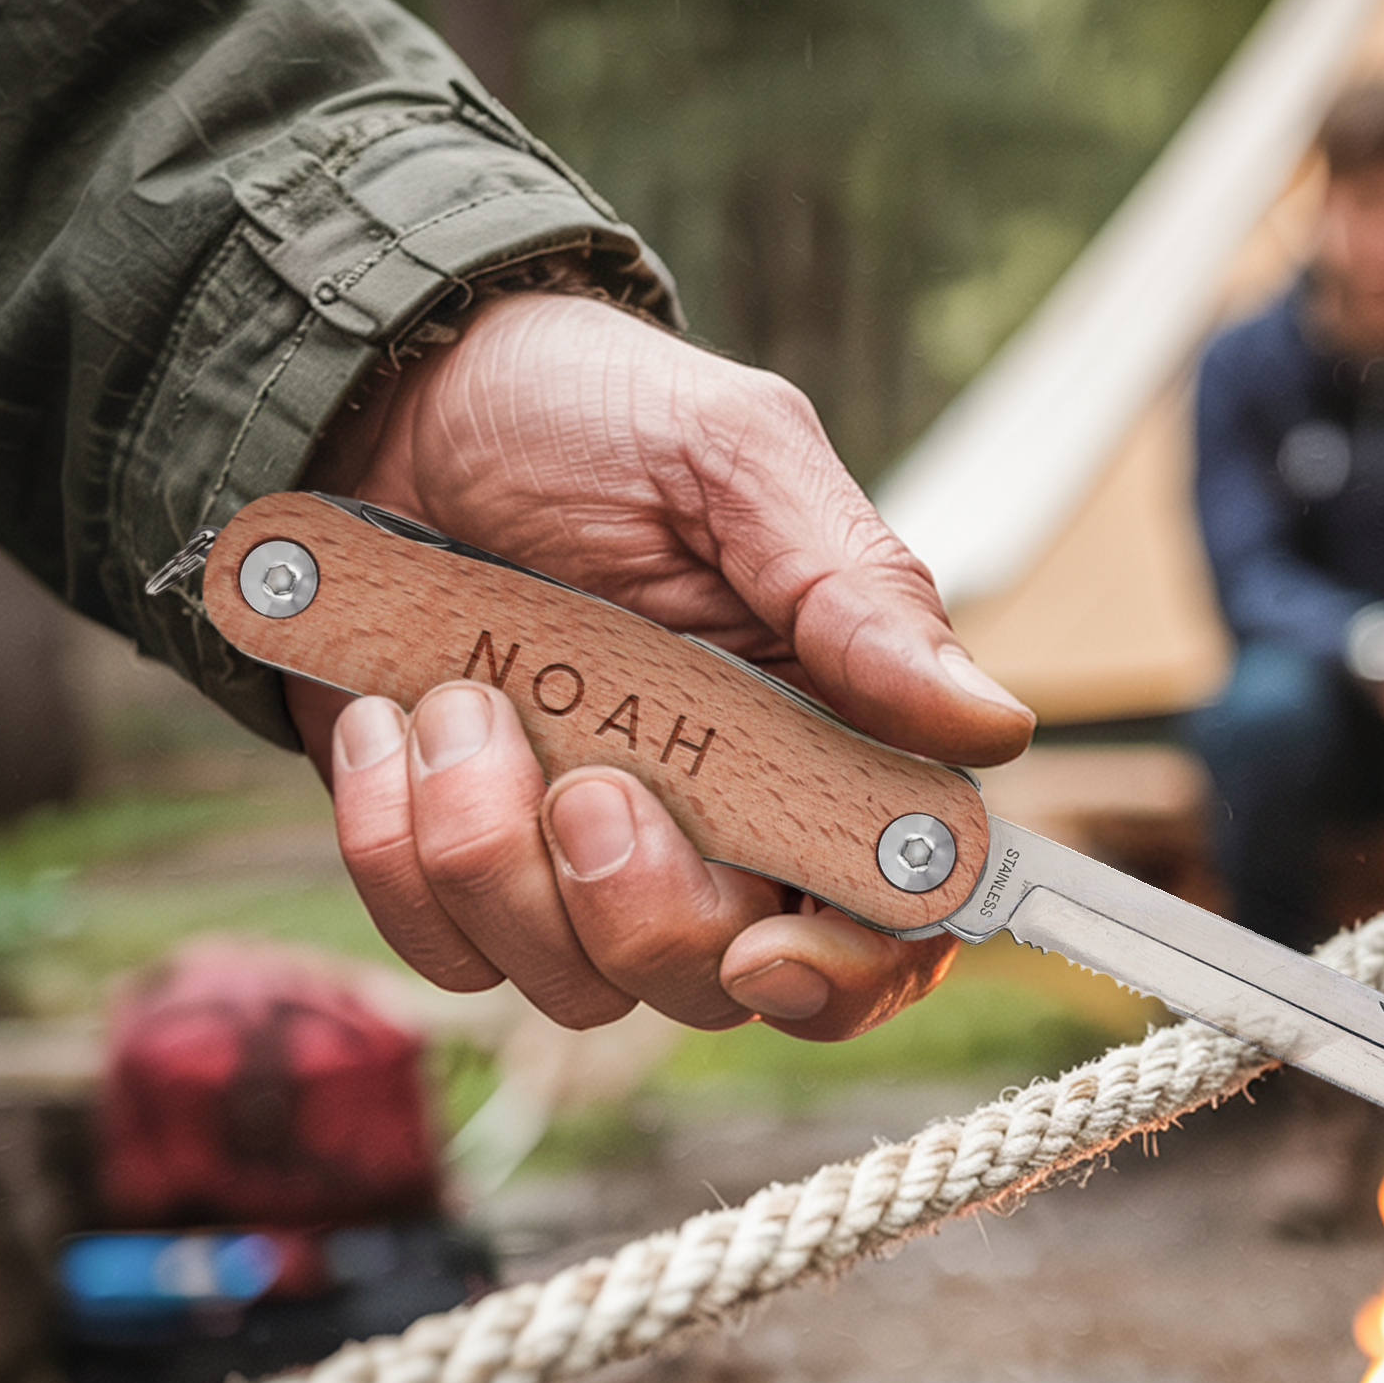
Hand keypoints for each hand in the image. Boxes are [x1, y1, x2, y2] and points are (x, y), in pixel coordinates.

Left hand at [284, 292, 1034, 1040]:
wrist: (399, 400)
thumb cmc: (590, 415)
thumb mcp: (736, 461)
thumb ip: (858, 595)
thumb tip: (993, 728)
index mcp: (821, 740)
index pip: (889, 923)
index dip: (852, 970)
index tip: (768, 948)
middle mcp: (717, 828)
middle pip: (719, 980)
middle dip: (644, 906)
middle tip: (587, 781)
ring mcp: (583, 863)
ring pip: (573, 982)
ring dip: (493, 851)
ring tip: (456, 698)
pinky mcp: (463, 869)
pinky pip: (444, 949)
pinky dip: (394, 846)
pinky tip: (390, 723)